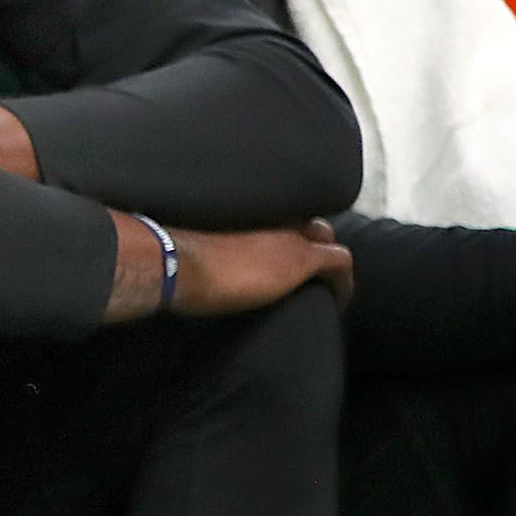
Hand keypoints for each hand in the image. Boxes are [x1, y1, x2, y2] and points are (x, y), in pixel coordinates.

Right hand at [162, 218, 353, 318]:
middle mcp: (274, 217)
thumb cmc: (172, 262)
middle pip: (309, 226)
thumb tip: (189, 267)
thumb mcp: (190, 252)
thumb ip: (204, 252)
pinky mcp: (302, 259)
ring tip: (322, 290)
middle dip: (313, 246)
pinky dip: (342, 282)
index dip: (287, 237)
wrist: (177, 264)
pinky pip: (340, 264)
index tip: (280, 258)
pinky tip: (338, 301)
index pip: (281, 219)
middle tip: (306, 277)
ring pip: (326, 242)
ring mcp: (291, 236)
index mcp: (248, 213)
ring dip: (327, 266)